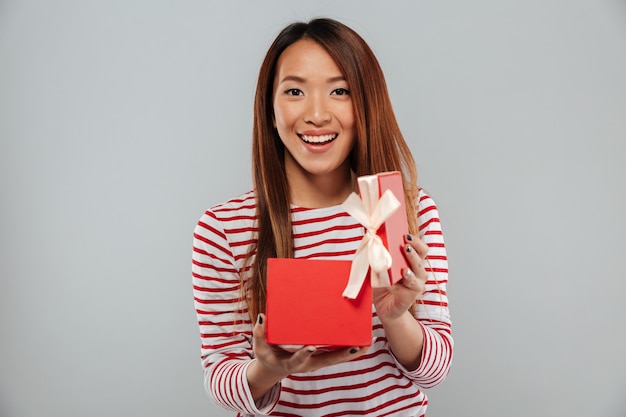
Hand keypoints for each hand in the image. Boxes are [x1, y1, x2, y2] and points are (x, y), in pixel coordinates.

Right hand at [247, 313, 367, 399]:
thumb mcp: (259, 348)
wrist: (275, 367)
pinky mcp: (322, 358)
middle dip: (342, 355)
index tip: (311, 347)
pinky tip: (361, 341)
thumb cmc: (267, 355)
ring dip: (351, 352)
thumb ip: (259, 334)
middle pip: (327, 360)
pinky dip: (349, 349)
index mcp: (292, 362)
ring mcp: (317, 362)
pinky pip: (337, 354)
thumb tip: (262, 317)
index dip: (305, 353)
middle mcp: (308, 363)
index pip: (299, 359)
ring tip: (366, 343)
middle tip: (356, 347)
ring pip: (337, 358)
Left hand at [373, 234, 428, 321]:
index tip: (405, 233)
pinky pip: (414, 284)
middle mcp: (417, 270)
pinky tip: (404, 272)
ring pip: (420, 268)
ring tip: (406, 249)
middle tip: (406, 238)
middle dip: (415, 244)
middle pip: (423, 253)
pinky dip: (409, 276)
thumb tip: (371, 238)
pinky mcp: (414, 294)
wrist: (383, 307)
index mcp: (411, 262)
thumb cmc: (383, 286)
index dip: (415, 239)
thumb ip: (378, 256)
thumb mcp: (378, 268)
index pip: (419, 246)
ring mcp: (417, 282)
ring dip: (413, 258)